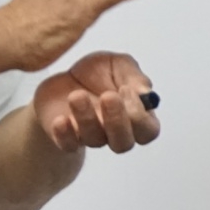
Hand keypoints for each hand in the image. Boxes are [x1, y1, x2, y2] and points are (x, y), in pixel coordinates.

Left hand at [33, 51, 160, 153]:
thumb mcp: (119, 64)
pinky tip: (61, 119)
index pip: (148, 130)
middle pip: (123, 143)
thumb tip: (145, 92)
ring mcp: (92, 136)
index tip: (126, 89)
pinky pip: (68, 145)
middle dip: (117, 121)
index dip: (140, 115)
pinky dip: (64, 135)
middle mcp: (116, 131)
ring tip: (77, 95)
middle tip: (108, 96)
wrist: (65, 77)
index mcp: (136, 115)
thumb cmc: (98, 72)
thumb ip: (134, 76)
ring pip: (95, 140)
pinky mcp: (67, 138)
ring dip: (87, 118)